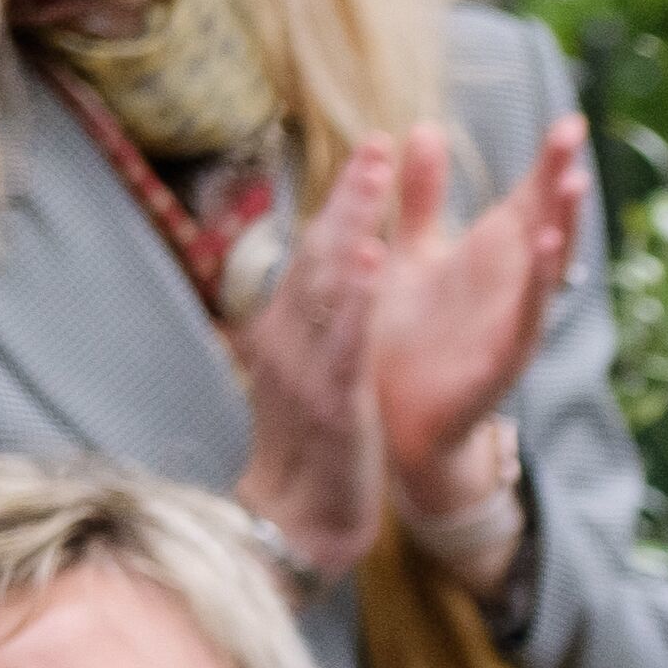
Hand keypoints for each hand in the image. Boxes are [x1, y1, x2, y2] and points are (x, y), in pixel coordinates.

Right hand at [230, 135, 402, 577]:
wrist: (294, 524)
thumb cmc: (311, 451)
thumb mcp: (311, 375)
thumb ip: (318, 327)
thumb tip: (334, 279)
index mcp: (288, 332)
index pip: (316, 255)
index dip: (345, 203)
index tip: (374, 154)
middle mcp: (287, 339)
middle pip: (316, 251)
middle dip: (351, 195)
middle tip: (380, 143)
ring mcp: (302, 367)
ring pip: (324, 283)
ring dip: (350, 223)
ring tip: (376, 174)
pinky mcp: (326, 401)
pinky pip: (339, 340)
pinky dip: (350, 298)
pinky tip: (367, 261)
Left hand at [368, 119, 585, 546]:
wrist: (391, 422)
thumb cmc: (406, 338)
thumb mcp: (412, 253)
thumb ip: (422, 196)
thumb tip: (424, 127)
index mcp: (489, 255)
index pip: (526, 197)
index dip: (546, 161)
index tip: (565, 118)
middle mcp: (508, 284)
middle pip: (544, 222)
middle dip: (559, 179)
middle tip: (573, 133)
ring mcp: (510, 322)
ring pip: (547, 267)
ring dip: (562, 227)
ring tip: (572, 183)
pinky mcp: (500, 360)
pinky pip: (526, 318)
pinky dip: (539, 286)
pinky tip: (547, 252)